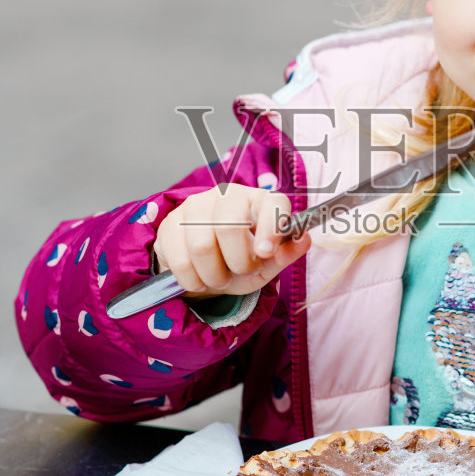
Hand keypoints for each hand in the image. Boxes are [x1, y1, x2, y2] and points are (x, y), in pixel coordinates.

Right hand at [153, 184, 310, 298]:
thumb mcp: (266, 264)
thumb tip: (303, 240)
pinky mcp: (170, 224)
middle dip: (238, 261)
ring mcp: (194, 206)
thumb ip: (284, 254)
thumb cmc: (238, 260)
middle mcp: (226, 195)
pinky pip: (179, 259)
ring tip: (219, 277)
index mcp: (258, 200)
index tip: (266, 253)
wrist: (201, 267)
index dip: (271, 226)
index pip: (271, 203)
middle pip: (230, 226)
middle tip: (240, 271)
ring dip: (214, 275)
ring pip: (202, 246)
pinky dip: (193, 280)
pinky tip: (199, 278)